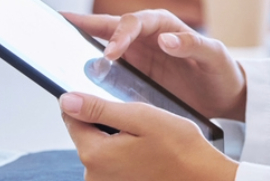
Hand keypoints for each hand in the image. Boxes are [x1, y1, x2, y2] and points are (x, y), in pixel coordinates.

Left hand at [61, 92, 236, 180]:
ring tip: (145, 137)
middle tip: (136, 118)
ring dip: (116, 139)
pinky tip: (145, 152)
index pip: (71, 118)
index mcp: (95, 155)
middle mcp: (94, 176)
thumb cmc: (179, 148)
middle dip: (105, 122)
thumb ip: (99, 109)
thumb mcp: (140, 117)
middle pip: (86, 135)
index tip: (107, 97)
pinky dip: (124, 154)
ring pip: (100, 149)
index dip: (87, 101)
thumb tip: (66, 100)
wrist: (203, 178)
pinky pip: (112, 164)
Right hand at [64, 9, 246, 121]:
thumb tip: (166, 38)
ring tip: (56, 42)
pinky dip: (91, 66)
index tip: (111, 53)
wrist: (224, 96)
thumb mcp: (215, 56)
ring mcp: (138, 53)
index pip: (135, 21)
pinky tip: (74, 71)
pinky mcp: (134, 72)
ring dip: (82, 42)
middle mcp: (147, 34)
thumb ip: (193, 45)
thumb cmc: (222, 71)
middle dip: (86, 24)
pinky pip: (108, 66)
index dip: (120, 35)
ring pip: (103, 43)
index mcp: (164, 23)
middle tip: (61, 24)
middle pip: (111, 25)